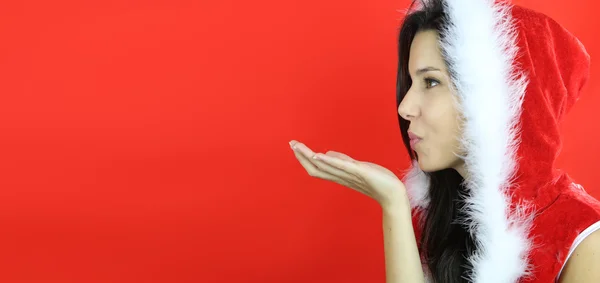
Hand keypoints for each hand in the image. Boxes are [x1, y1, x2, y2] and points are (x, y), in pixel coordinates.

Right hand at [289, 140, 407, 208]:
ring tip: (298, 147)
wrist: (393, 194)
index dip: (304, 158)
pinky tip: (319, 155)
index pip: (317, 167)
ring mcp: (350, 175)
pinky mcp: (360, 172)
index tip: (295, 147)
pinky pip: (342, 167)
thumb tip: (328, 153)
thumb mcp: (358, 167)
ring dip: (310, 156)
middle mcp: (341, 177)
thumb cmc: (378, 181)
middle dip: (302, 156)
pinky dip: (329, 161)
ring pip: (324, 166)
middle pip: (316, 168)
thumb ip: (342, 161)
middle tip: (291, 144)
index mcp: (340, 176)